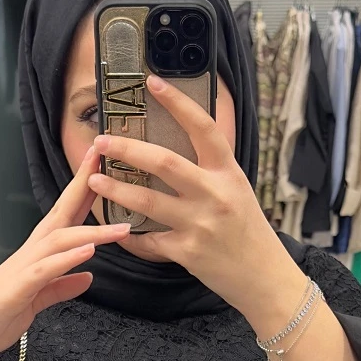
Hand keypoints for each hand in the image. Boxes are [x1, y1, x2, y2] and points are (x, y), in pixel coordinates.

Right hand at [0, 148, 129, 360]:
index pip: (65, 215)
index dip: (84, 189)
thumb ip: (61, 286)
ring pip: (59, 240)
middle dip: (84, 185)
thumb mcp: (36, 301)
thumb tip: (88, 277)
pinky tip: (89, 252)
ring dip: (91, 231)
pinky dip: (67, 259)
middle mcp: (30, 253)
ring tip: (121, 227)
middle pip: (62, 213)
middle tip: (107, 156)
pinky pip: (45, 270)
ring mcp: (22, 269)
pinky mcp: (17, 290)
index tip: (102, 163)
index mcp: (37, 254)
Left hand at [89, 74, 298, 319]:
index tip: (153, 83)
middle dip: (127, 149)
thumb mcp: (238, 190)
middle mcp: (215, 194)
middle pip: (164, 162)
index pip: (203, 128)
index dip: (178, 103)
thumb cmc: (250, 232)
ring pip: (147, 201)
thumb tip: (185, 142)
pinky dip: (128, 234)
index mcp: (228, 173)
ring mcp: (200, 224)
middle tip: (102, 141)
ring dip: (116, 189)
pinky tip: (113, 228)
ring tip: (94, 181)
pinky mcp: (187, 252)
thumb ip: (212, 170)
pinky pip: (148, 240)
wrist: (265, 277)